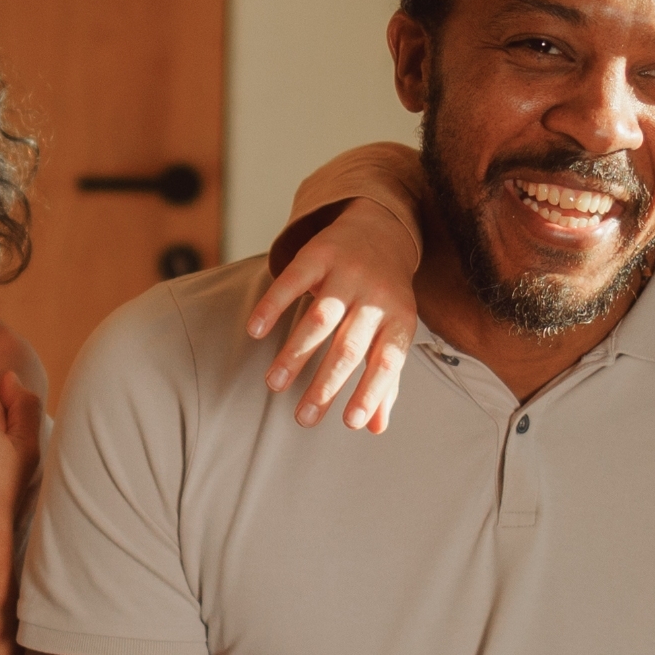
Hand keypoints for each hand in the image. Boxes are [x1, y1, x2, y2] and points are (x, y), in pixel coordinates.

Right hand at [244, 197, 424, 432]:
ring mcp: (347, 273)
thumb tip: (374, 427)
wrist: (382, 227)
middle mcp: (376, 296)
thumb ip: (385, 379)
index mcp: (400, 319)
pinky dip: (273, 306)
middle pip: (349, 346)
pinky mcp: (319, 254)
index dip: (370, 391)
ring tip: (274, 384)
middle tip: (303, 418)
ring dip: (295, 353)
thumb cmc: (385, 296)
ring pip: (320, 319)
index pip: (388, 361)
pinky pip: (293, 281)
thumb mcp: (393, 331)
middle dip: (325, 385)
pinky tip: (255, 331)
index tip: (350, 423)